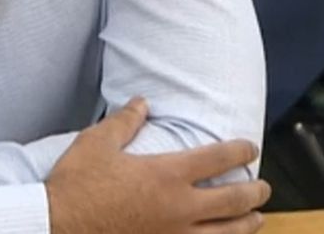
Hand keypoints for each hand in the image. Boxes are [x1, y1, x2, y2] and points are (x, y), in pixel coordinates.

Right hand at [46, 98, 270, 233]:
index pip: (217, 159)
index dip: (240, 151)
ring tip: (257, 220)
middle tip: (263, 187)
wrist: (59, 225)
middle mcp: (180, 208)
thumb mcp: (97, 142)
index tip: (250, 147)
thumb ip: (125, 121)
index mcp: (166, 174)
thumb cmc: (78, 184)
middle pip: (233, 200)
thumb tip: (142, 103)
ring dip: (247, 225)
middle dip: (254, 192)